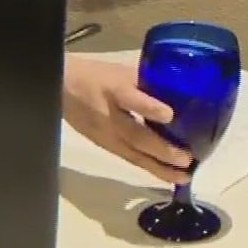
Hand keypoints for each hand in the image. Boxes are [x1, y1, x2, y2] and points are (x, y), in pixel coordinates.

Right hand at [62, 54, 193, 184]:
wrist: (60, 88)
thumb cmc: (97, 75)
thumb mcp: (121, 71)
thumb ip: (147, 83)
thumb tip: (182, 92)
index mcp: (113, 89)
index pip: (130, 99)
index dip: (149, 108)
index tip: (169, 115)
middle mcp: (108, 115)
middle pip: (135, 135)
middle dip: (162, 150)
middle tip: (187, 159)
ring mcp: (104, 134)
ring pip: (133, 154)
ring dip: (158, 167)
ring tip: (182, 176)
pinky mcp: (103, 145)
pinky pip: (128, 158)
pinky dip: (148, 167)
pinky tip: (166, 174)